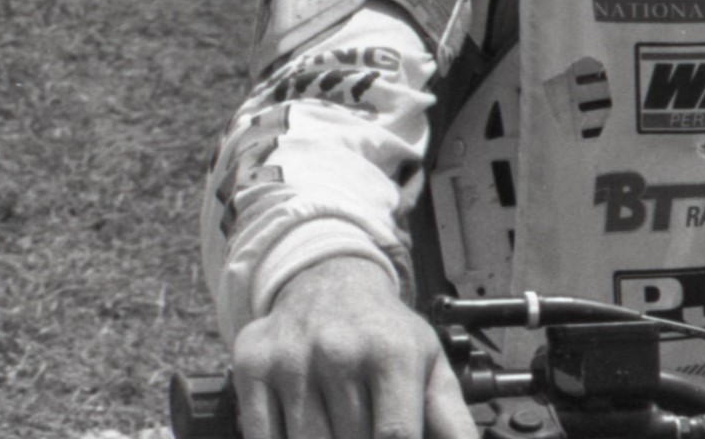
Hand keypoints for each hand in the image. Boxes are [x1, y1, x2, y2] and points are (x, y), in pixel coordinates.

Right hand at [228, 256, 475, 438]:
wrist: (330, 281)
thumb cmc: (384, 332)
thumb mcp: (429, 364)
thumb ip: (450, 419)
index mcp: (393, 352)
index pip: (395, 434)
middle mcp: (341, 351)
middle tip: (361, 426)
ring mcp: (292, 359)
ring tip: (338, 423)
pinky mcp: (254, 366)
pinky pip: (262, 436)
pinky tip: (303, 426)